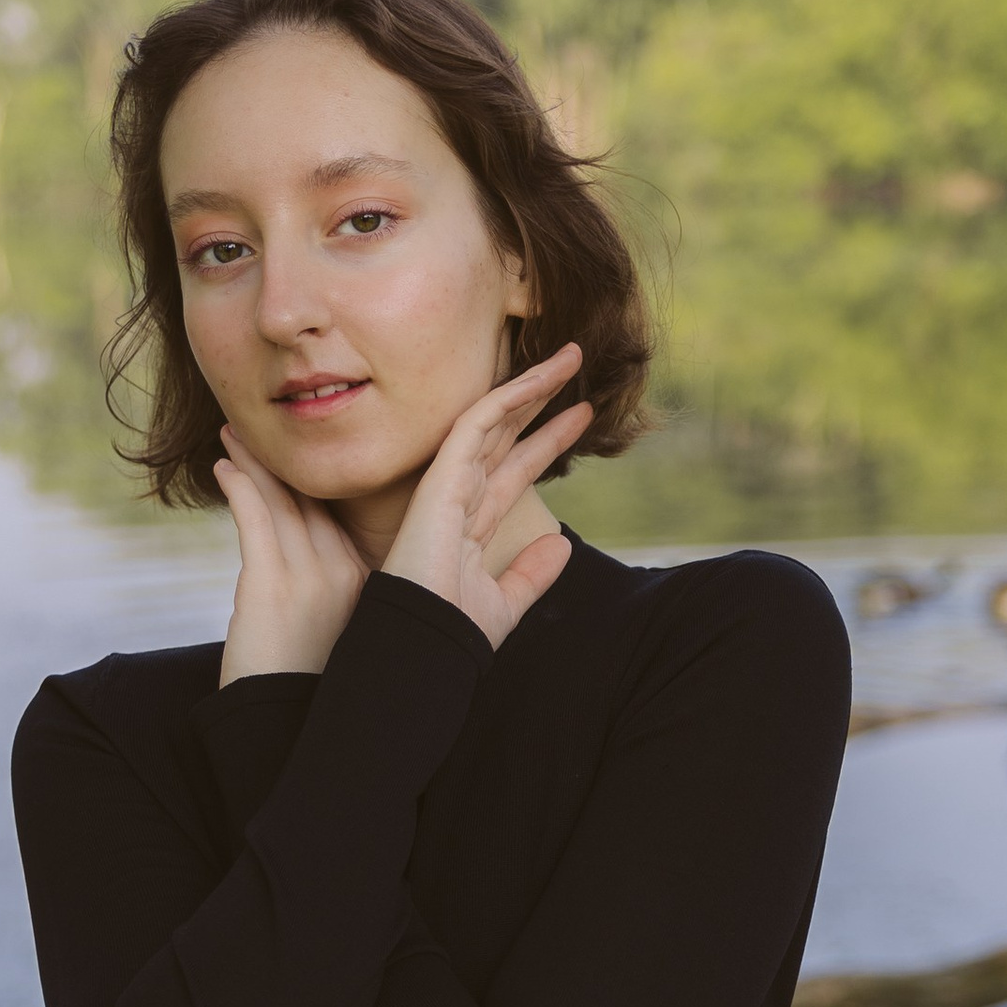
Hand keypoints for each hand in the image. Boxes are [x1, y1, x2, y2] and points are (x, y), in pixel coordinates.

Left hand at [214, 433, 370, 683]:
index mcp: (363, 582)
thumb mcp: (330, 632)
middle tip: (254, 430)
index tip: (291, 456)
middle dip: (278, 462)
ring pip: (279, 502)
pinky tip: (225, 467)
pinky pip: (254, 520)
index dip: (308, 481)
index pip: (332, 515)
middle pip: (307, 499)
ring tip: (232, 434)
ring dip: (253, 463)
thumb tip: (303, 570)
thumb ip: (325, 592)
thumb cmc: (303, 687)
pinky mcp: (270, 584)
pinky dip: (239, 488)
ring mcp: (309, 576)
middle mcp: (343, 572)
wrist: (284, 730)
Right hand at [381, 347, 594, 652]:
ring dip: (532, 386)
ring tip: (571, 358)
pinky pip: (475, 426)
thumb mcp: (504, 602)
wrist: (425, 648)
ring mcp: (447, 484)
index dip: (547, 439)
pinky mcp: (440, 479)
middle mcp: (460, 497)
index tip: (581, 415)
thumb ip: (532, 574)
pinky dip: (506, 399)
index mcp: (472, 523)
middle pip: (506, 434)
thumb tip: (562, 545)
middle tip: (575, 365)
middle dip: (540, 399)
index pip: (515, 467)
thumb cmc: (454, 633)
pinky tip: (537, 379)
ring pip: (493, 420)